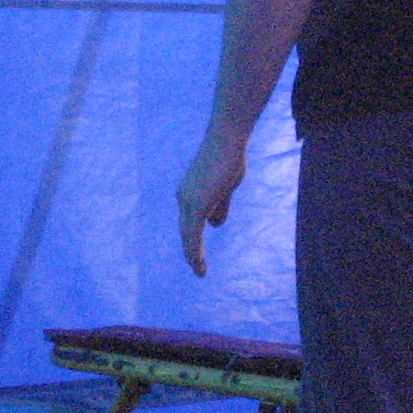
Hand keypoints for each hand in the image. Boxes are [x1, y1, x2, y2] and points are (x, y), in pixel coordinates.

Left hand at [177, 133, 248, 276]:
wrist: (227, 140)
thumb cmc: (229, 158)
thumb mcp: (225, 187)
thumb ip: (219, 206)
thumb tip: (214, 225)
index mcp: (189, 192)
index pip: (188, 222)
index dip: (192, 240)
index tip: (196, 255)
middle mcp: (183, 198)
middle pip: (185, 231)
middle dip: (190, 251)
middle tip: (197, 268)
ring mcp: (188, 201)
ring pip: (188, 236)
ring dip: (193, 256)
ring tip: (199, 272)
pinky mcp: (196, 204)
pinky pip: (193, 234)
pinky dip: (194, 250)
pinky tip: (197, 263)